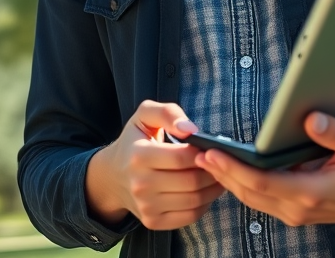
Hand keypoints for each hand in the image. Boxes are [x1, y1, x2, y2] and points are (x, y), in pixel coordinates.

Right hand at [85, 100, 223, 229]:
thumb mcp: (144, 116)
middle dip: (212, 171)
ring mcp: (146, 207)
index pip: (181, 157)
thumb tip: (190, 129)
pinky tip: (206, 190)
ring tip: (218, 174)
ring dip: (213, 188)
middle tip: (220, 162)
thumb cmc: (135, 140)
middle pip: (191, 181)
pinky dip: (205, 204)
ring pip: (194, 200)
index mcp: (139, 156)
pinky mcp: (153, 222)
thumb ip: (167, 113)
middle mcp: (140, 185)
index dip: (202, 152)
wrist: (113, 176)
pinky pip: (190, 216)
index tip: (210, 147)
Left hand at [195, 112, 334, 225]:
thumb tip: (310, 119)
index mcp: (311, 194)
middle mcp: (298, 208)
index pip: (262, 183)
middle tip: (198, 153)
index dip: (234, 169)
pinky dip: (242, 184)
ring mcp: (295, 213)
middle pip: (249, 193)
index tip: (213, 154)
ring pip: (252, 199)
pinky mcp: (294, 210)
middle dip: (222, 173)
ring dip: (228, 180)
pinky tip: (231, 169)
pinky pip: (261, 199)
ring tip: (208, 158)